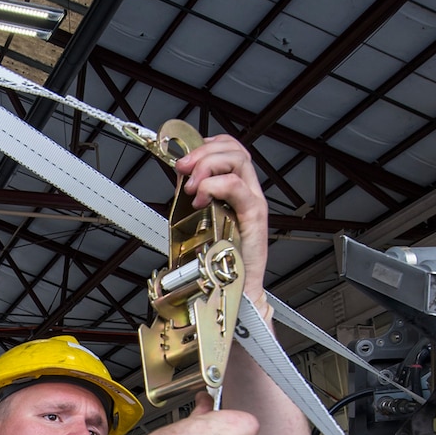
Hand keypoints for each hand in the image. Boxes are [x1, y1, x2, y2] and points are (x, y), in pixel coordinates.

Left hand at [174, 133, 269, 307]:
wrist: (237, 290)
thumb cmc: (220, 260)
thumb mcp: (202, 220)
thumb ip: (195, 196)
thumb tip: (181, 177)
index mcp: (238, 189)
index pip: (231, 149)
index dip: (209, 144)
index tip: (185, 154)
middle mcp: (249, 191)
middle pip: (233, 150)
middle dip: (202, 153)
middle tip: (181, 167)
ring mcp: (254, 202)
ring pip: (238, 161)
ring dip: (207, 167)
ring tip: (191, 187)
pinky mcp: (254, 216)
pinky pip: (236, 187)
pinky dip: (214, 186)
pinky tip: (200, 198)